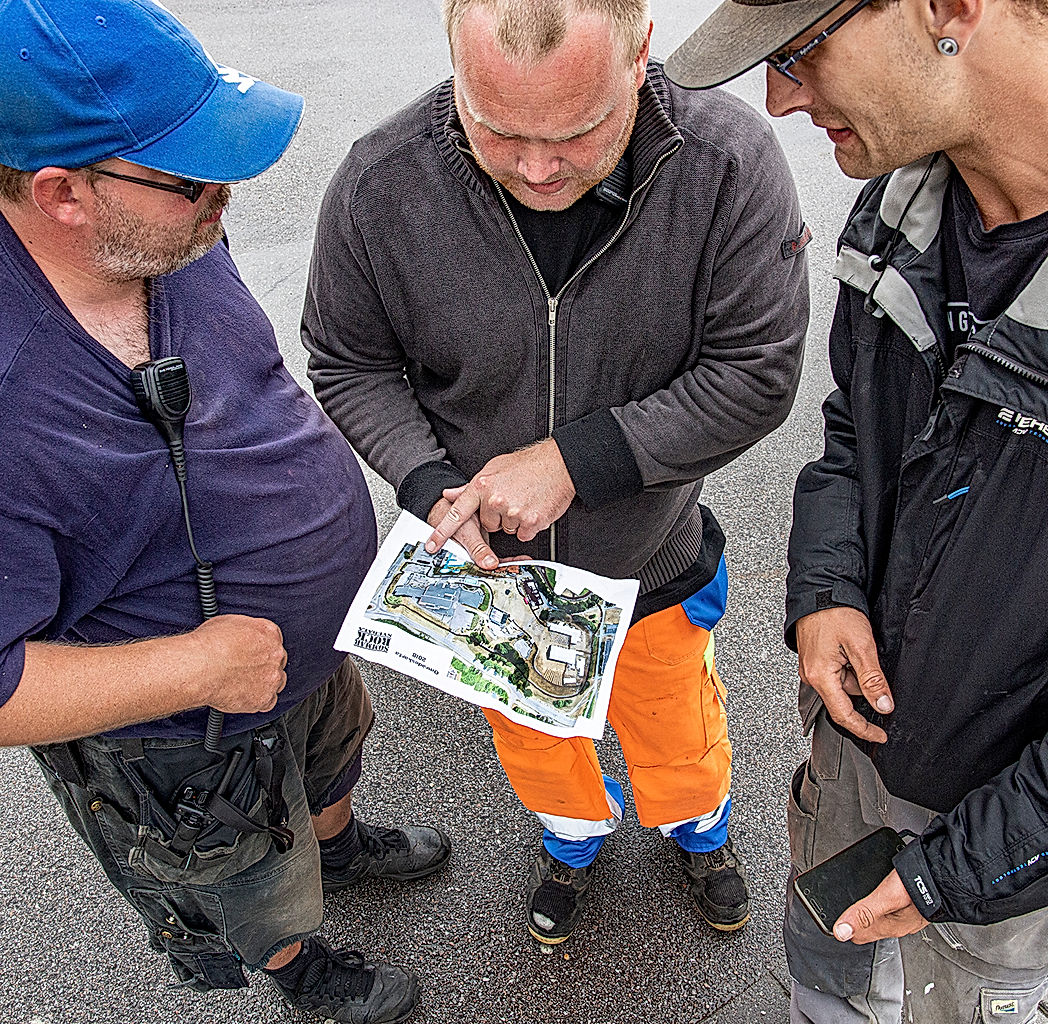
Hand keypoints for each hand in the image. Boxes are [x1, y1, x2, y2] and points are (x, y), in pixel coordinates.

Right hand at [189, 615, 287, 713]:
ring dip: (264, 684)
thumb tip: (239, 636)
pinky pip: (268, 703)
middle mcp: (275, 654)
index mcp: (268, 632)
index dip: (262, 650)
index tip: (253, 655)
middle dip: (265, 666)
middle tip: (247, 670)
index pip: (274, 641)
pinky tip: (244, 697)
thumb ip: (243, 631)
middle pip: (277, 661)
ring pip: (276, 682)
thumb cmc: (208, 646)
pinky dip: (257, 702)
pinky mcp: (264, 698)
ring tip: (243, 685)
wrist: (200, 667)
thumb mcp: (228, 623)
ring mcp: (271, 677)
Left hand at [425, 439, 574, 557]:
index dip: (443, 531)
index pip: (458, 512)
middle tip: (512, 499)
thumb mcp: (493, 469)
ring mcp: (513, 511)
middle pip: (489, 524)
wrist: (558, 464)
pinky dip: (529, 526)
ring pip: (507, 530)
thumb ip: (471, 486)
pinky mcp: (530, 521)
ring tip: (525, 501)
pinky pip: (523, 534)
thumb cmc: (528, 464)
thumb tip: (451, 494)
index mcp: (483, 485)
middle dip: (499, 516)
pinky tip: (534, 509)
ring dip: (515, 520)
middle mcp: (495, 499)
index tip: (432, 545)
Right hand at [795, 607, 893, 742]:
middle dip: (863, 684)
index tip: (881, 735)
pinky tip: (850, 647)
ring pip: (843, 683)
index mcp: (820, 677)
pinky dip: (848, 665)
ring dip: (856, 671)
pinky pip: (836, 672)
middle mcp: (811, 676)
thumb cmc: (835, 613)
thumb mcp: (861, 647)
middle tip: (869, 657)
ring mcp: (811, 667)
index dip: (864, 729)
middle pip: (845, 697)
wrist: (818, 590)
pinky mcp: (814, 659)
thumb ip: (873, 680)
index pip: (844, 715)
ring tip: (857, 645)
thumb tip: (884, 706)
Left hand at [833, 869, 928, 942]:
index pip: (857, 936)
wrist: (946, 874)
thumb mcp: (885, 897)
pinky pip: (891, 909)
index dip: (842, 927)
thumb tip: (840, 931)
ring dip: (866, 911)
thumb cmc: (920, 884)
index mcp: (888, 926)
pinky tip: (878, 893)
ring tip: (855, 903)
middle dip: (853, 919)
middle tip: (839, 909)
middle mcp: (897, 924)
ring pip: (879, 918)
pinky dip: (880, 903)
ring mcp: (906, 915)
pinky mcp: (912, 905)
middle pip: (867, 927)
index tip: (830, 919)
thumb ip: (863, 914)